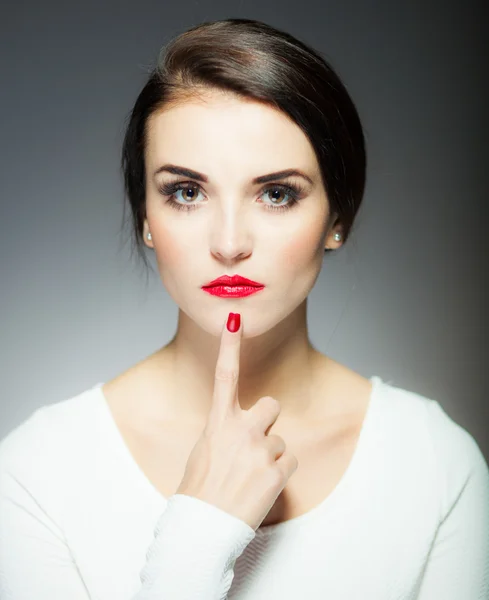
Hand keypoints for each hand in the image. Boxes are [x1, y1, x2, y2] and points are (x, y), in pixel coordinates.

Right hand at [175, 312, 298, 530]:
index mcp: (218, 422)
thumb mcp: (204, 451)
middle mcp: (241, 428)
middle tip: (252, 449)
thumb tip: (238, 429)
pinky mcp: (277, 470)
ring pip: (280, 441)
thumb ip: (224, 432)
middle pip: (271, 406)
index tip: (234, 318)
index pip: (224, 374)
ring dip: (270, 458)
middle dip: (267, 422)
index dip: (229, 344)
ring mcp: (260, 448)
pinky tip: (260, 488)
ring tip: (249, 479)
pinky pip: (289, 463)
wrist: (202, 528)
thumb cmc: (199, 490)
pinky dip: (278, 476)